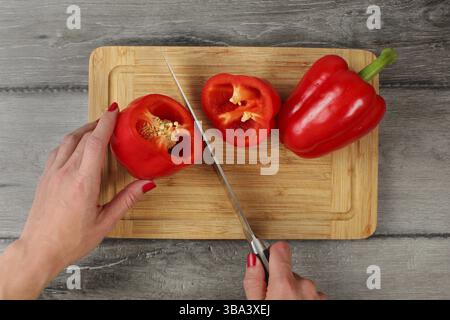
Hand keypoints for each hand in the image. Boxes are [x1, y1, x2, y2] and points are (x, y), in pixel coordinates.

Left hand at [0, 103, 155, 298]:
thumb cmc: (69, 240)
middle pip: (83, 137)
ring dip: (84, 130)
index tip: (115, 111)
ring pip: (69, 140)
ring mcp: (52, 174)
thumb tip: (146, 184)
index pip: (96, 142)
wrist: (39, 250)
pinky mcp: (45, 178)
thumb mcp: (105, 222)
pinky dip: (71, 141)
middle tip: (112, 118)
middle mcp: (66, 173)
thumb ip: (127, 199)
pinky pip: (58, 150)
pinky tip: (77, 145)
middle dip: (99, 123)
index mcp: (83, 182)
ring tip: (97, 128)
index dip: (106, 123)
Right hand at [243, 242, 325, 299]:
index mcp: (284, 285)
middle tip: (271, 297)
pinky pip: (310, 294)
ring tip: (283, 305)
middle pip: (288, 270)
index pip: (280, 249)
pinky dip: (303, 300)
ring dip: (292, 293)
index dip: (270, 252)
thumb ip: (253, 282)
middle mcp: (304, 287)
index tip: (266, 258)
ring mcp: (316, 295)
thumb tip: (252, 260)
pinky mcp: (324, 302)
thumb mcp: (256, 306)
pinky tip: (294, 307)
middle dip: (279, 281)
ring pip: (299, 284)